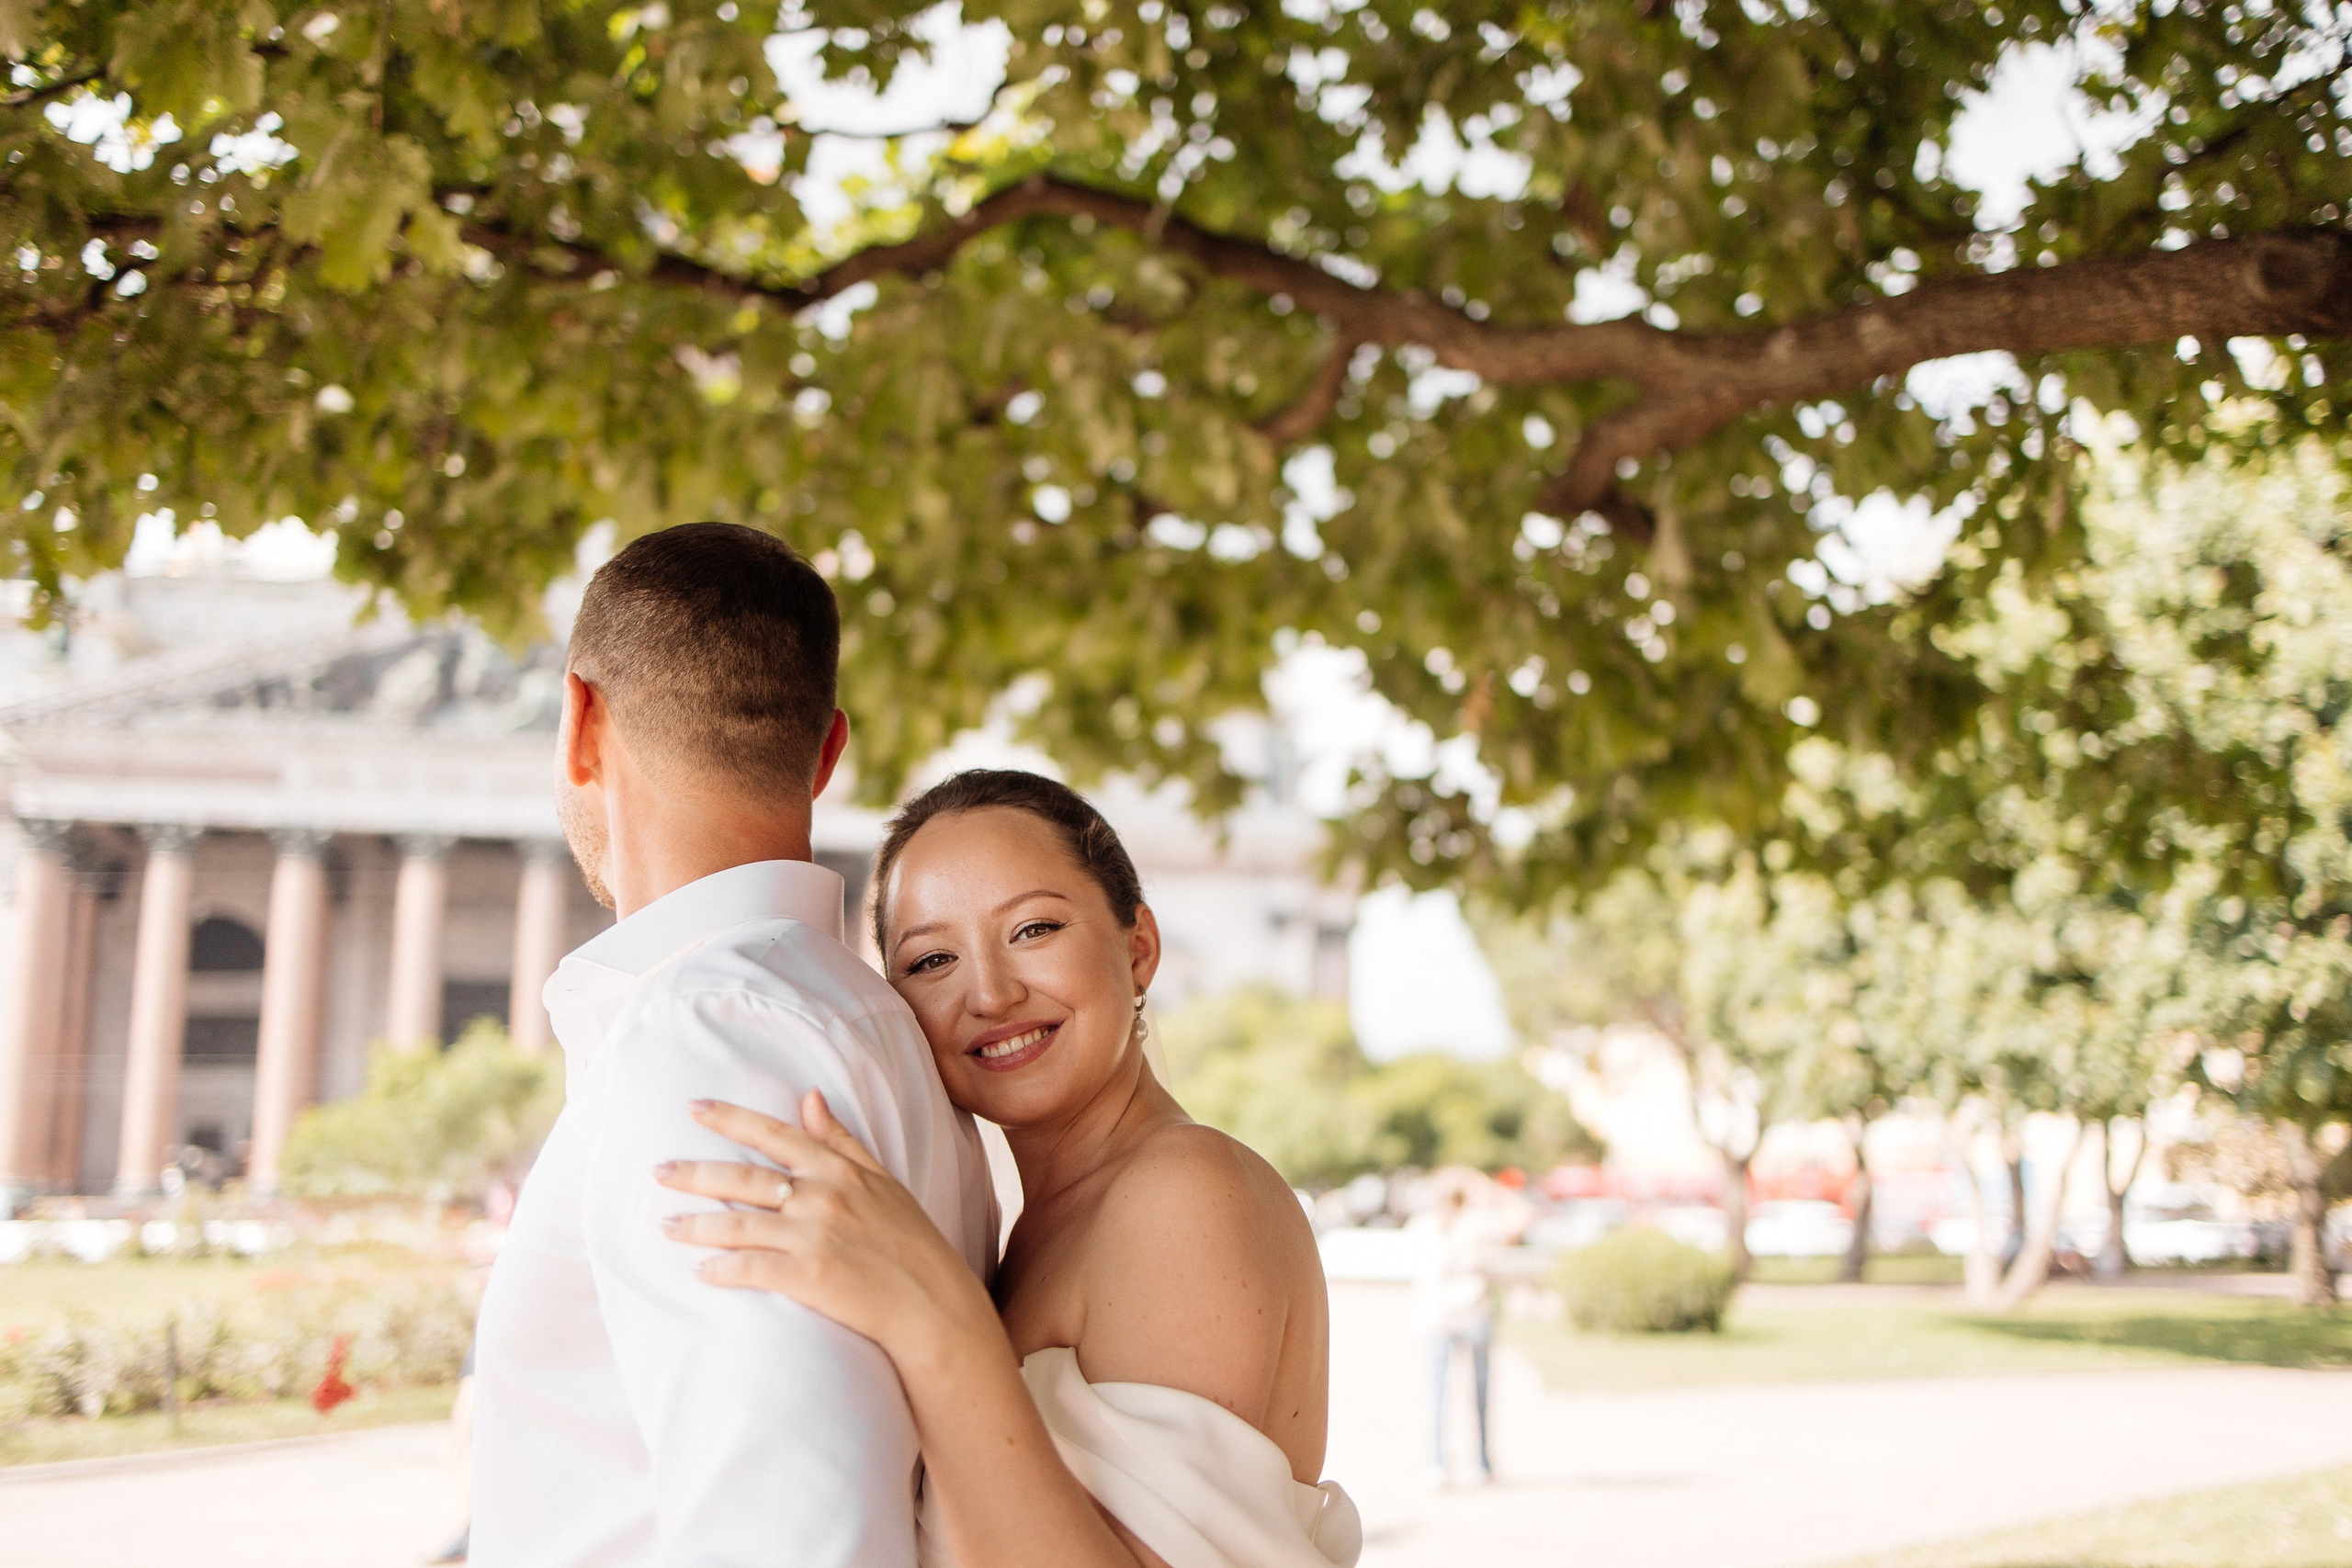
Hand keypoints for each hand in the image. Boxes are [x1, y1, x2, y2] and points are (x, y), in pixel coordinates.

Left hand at [655, 1091, 990, 1362]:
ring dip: (695, 1226)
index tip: (694, 1108)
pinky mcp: (807, 1278)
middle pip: (742, 1178)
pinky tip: (701, 1273)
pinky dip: (721, 1270)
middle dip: (694, 1173)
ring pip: (737, 1224)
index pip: (774, 1134)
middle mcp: (822, 1197)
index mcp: (838, 1170)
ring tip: (667, 1226)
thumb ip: (841, 1140)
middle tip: (657, 1170)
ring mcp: (813, 1237)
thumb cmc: (911, 1243)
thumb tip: (810, 1097)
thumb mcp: (882, 1181)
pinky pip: (750, 1269)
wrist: (933, 1305)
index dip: (731, 1119)